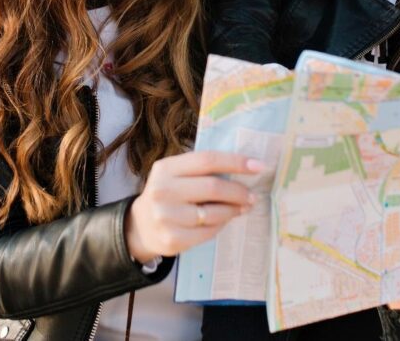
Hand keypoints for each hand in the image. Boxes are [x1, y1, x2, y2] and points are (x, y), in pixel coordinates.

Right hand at [125, 151, 263, 262]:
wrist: (140, 226)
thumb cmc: (167, 194)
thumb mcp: (175, 175)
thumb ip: (201, 170)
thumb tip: (245, 169)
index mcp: (166, 168)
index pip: (207, 160)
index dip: (235, 162)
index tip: (259, 166)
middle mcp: (163, 190)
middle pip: (213, 187)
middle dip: (238, 191)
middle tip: (252, 196)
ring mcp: (166, 216)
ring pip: (213, 212)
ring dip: (234, 210)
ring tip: (242, 207)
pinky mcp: (172, 239)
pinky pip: (208, 231)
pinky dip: (221, 225)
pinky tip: (224, 220)